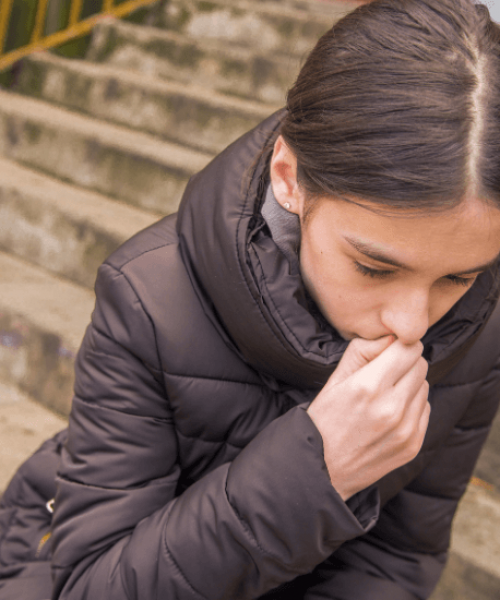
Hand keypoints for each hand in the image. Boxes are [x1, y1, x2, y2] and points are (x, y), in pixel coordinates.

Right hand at [307, 336, 429, 500]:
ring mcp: (405, 430)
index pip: (408, 348)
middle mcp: (391, 408)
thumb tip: (391, 337)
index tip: (390, 350)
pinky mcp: (413, 445)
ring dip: (410, 385)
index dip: (400, 345)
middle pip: (421, 365)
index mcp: (368, 386)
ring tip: (385, 395)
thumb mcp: (334, 379)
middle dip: (406, 362)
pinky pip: (425, 409)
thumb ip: (363, 351)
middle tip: (386, 371)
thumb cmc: (324, 420)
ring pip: (425, 387)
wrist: (321, 470)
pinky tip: (390, 414)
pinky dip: (412, 406)